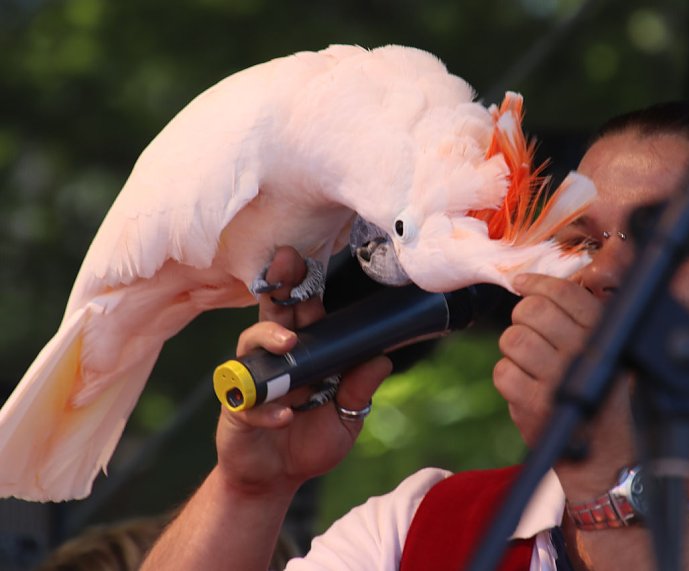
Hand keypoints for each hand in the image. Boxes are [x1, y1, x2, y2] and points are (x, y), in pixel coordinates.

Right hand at [215, 247, 391, 497]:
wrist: (277, 479)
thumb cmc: (310, 441)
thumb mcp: (346, 417)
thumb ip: (359, 390)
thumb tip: (382, 360)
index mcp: (306, 353)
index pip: (305, 312)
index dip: (304, 285)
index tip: (305, 259)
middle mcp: (277, 358)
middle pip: (274, 312)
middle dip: (278, 283)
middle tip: (285, 261)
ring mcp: (254, 380)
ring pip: (251, 345)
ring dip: (269, 338)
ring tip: (288, 342)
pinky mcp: (237, 409)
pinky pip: (248, 401)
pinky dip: (268, 409)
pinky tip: (285, 417)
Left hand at [494, 273, 635, 497]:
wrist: (606, 458)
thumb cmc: (606, 398)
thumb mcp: (610, 353)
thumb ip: (583, 320)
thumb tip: (535, 285)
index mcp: (604, 335)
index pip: (563, 293)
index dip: (536, 283)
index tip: (522, 283)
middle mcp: (581, 354)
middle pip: (531, 312)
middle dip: (524, 316)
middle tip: (530, 328)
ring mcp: (556, 380)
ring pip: (512, 340)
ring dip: (514, 347)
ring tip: (529, 359)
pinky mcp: (534, 407)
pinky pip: (502, 372)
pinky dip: (508, 376)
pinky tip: (525, 384)